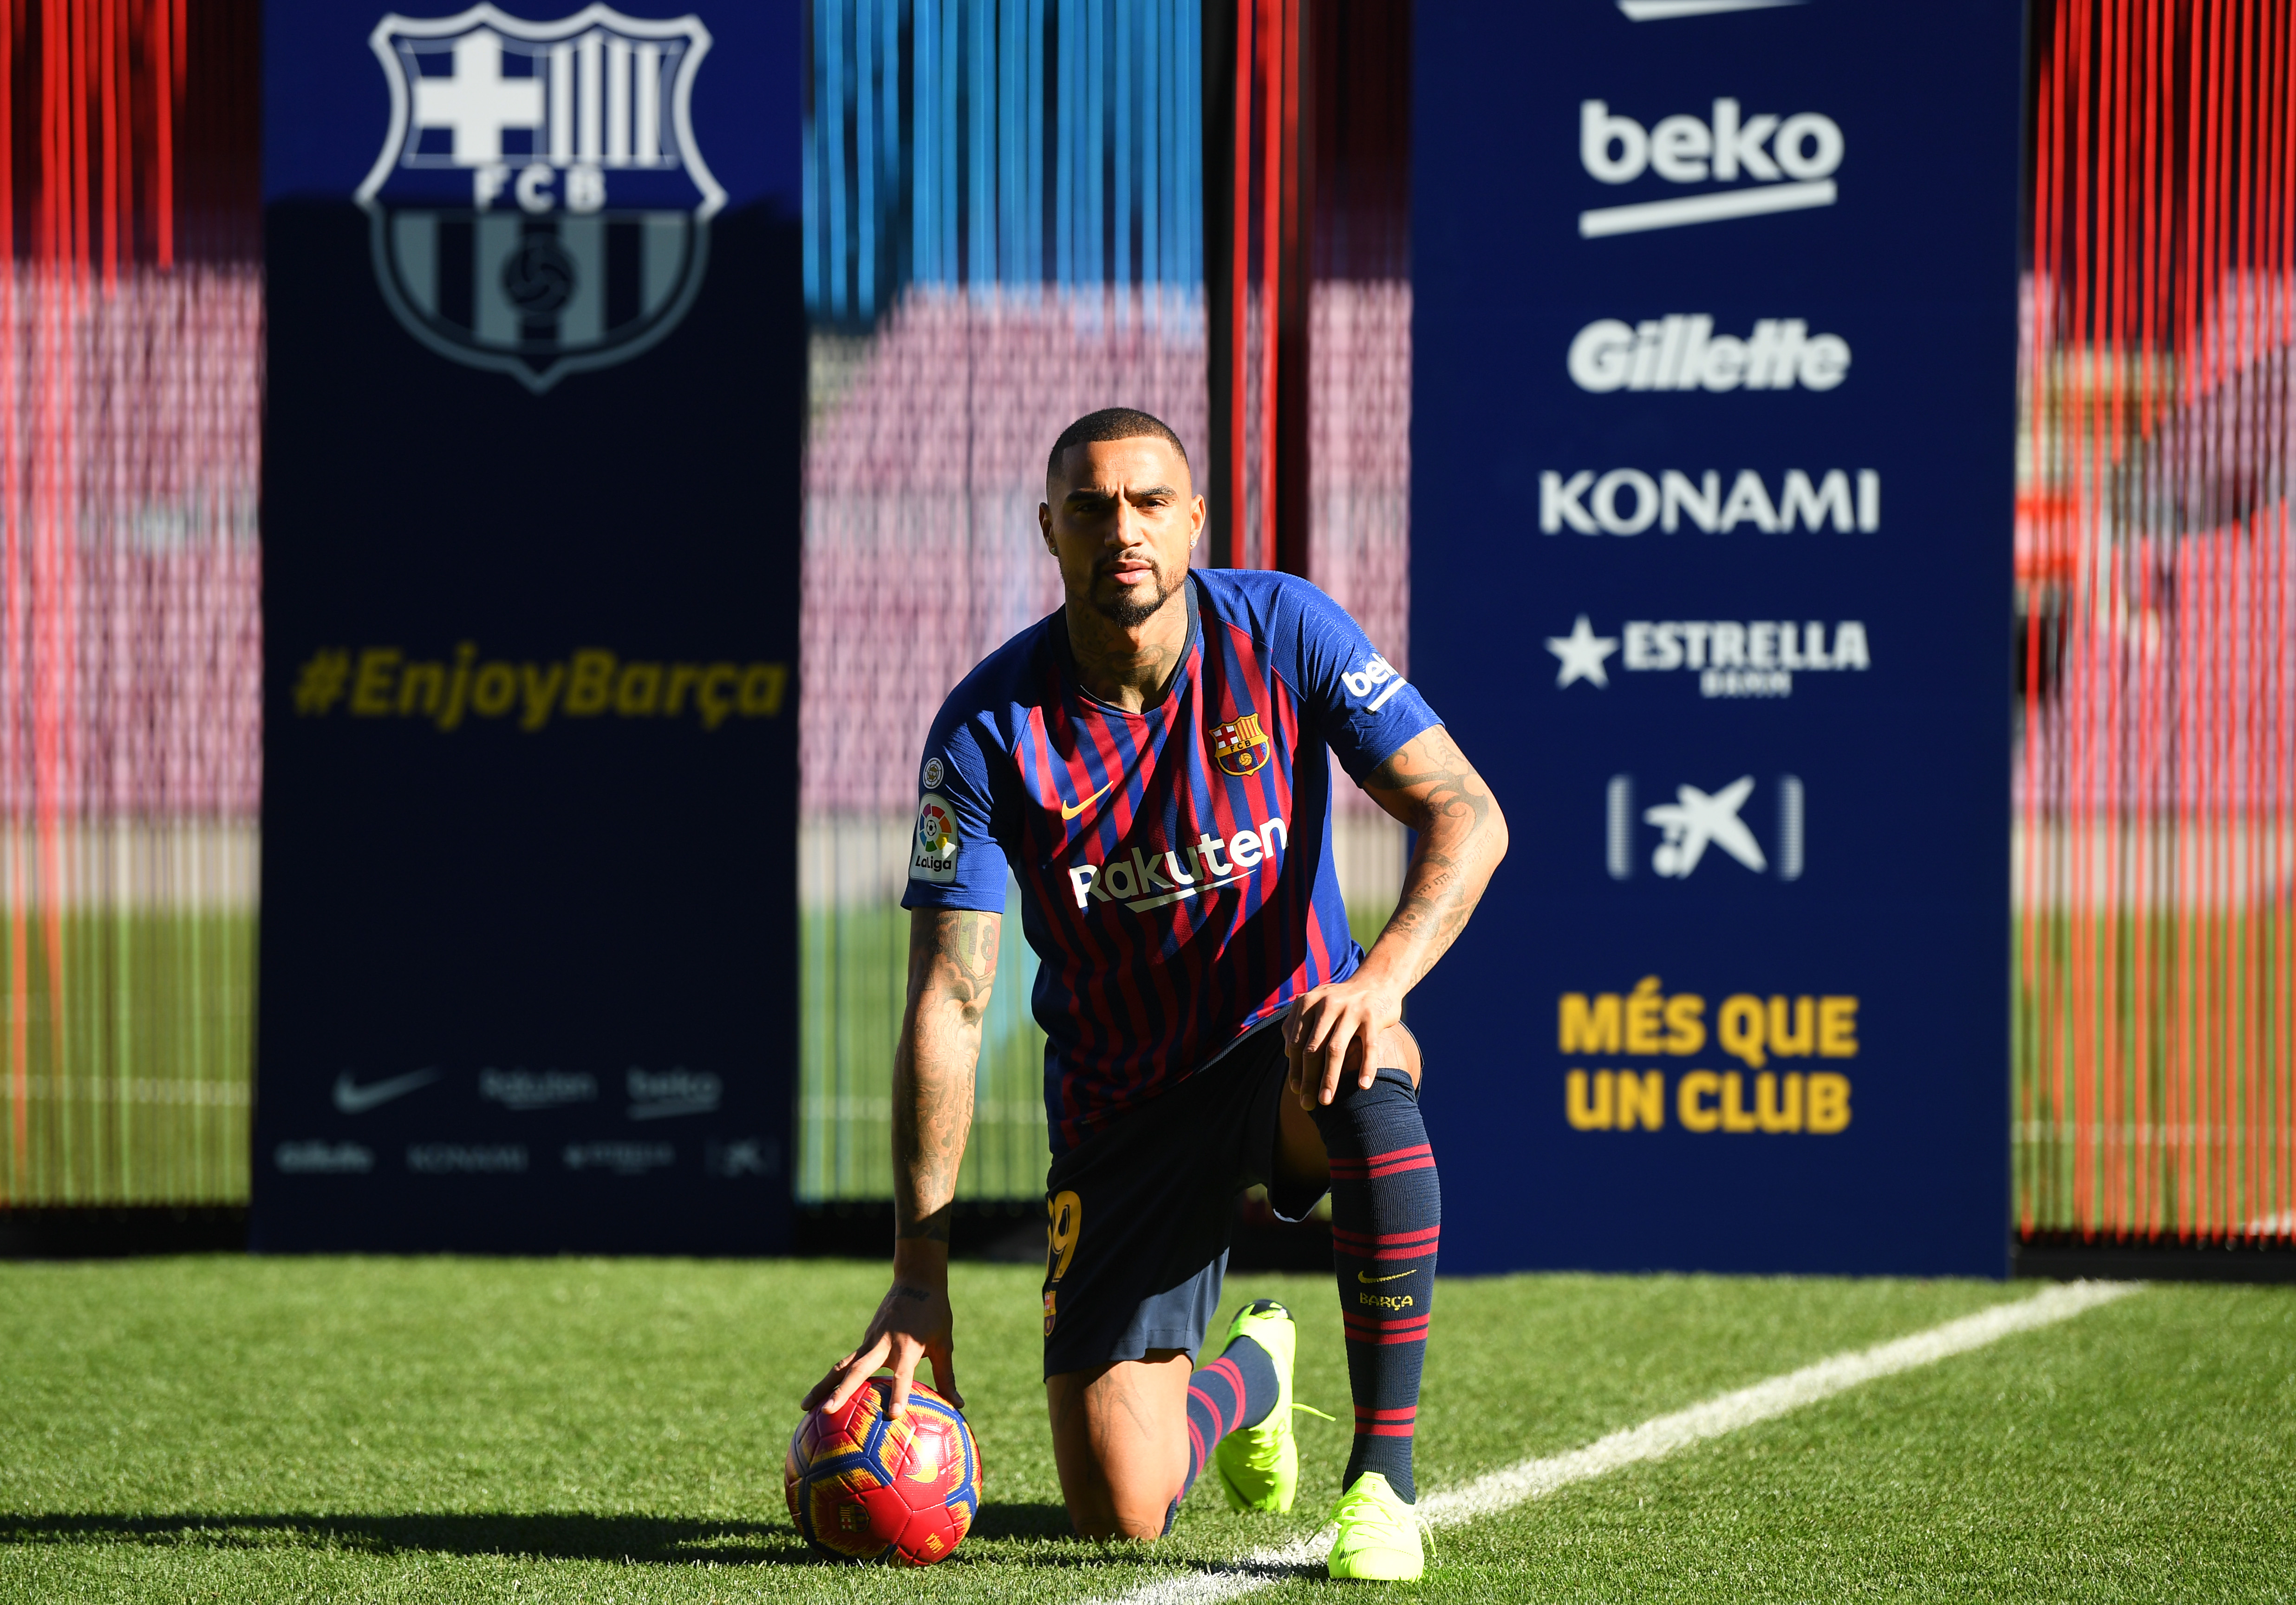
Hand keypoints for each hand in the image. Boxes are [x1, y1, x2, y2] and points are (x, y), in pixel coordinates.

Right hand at [801, 1272, 961, 1419]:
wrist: (916, 1280)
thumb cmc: (935, 1314)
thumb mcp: (943, 1344)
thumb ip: (947, 1376)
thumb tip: (959, 1405)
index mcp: (908, 1347)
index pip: (903, 1375)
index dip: (899, 1394)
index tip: (894, 1416)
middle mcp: (884, 1344)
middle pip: (858, 1370)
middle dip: (842, 1392)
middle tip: (827, 1413)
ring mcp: (870, 1340)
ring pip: (842, 1366)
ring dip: (823, 1385)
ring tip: (804, 1407)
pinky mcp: (865, 1339)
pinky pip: (846, 1361)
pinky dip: (833, 1378)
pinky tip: (821, 1395)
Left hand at [1283, 973, 1402, 1108]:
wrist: (1377, 981)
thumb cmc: (1342, 1002)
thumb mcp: (1316, 1005)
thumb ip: (1300, 1025)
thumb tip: (1286, 1055)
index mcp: (1308, 1004)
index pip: (1295, 1043)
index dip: (1294, 1068)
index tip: (1296, 1091)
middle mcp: (1326, 1005)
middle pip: (1312, 1049)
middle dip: (1308, 1079)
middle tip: (1307, 1104)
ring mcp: (1350, 1010)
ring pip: (1336, 1050)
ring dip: (1329, 1078)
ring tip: (1326, 1101)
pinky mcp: (1372, 1016)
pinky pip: (1369, 1047)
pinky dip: (1366, 1068)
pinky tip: (1363, 1087)